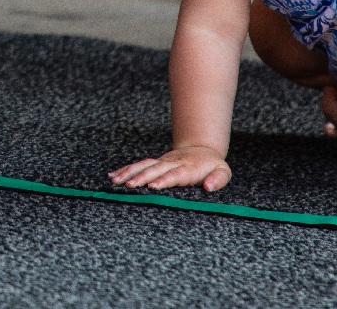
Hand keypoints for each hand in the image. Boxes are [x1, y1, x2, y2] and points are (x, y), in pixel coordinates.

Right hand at [109, 145, 232, 191]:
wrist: (202, 149)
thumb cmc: (212, 165)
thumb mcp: (223, 171)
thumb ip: (218, 179)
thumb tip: (209, 187)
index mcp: (188, 168)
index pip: (175, 175)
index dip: (163, 180)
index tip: (153, 186)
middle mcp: (172, 163)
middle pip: (155, 170)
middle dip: (141, 178)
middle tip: (129, 186)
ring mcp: (162, 162)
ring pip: (143, 166)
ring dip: (129, 173)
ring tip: (115, 181)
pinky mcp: (155, 163)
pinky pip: (138, 165)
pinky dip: (125, 170)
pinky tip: (113, 176)